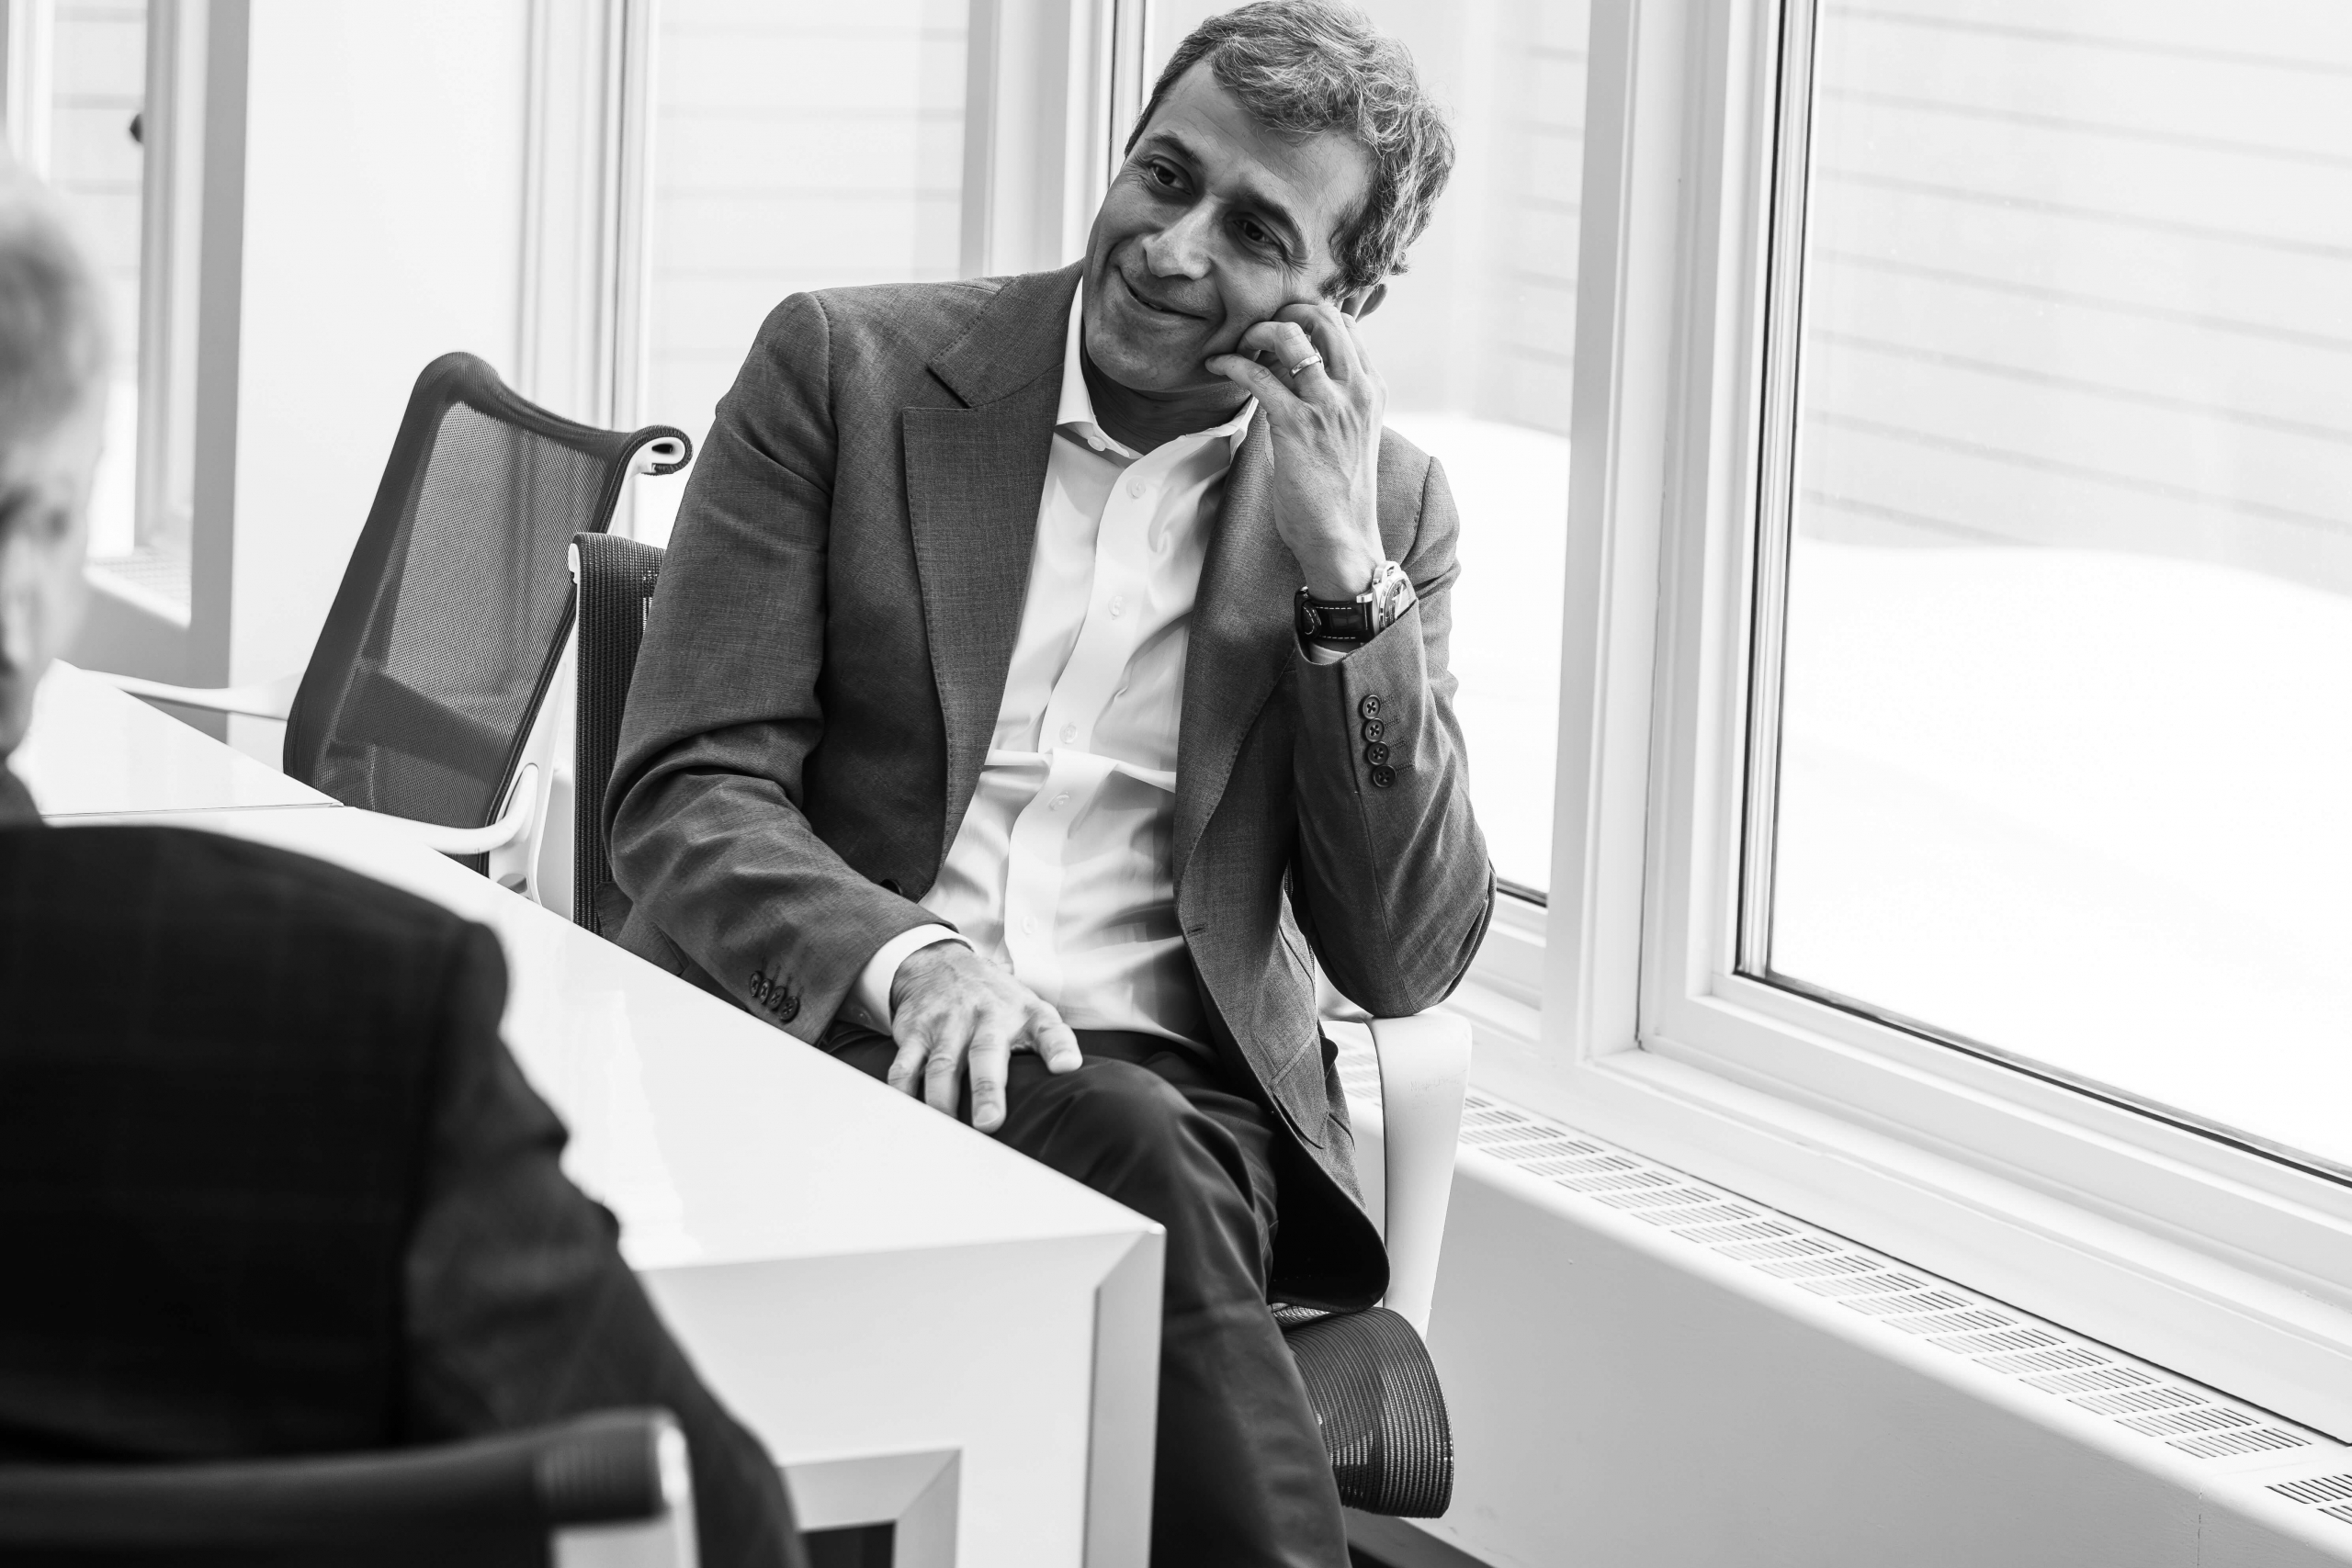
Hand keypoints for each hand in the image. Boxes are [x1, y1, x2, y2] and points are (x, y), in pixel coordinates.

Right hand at [887, 942, 1080, 1132]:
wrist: (941, 963)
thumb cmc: (996, 1000)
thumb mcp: (1032, 1010)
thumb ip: (1053, 1042)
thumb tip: (1070, 1075)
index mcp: (1023, 1014)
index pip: (1049, 1030)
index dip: (1059, 1048)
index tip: (1066, 1066)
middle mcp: (986, 1017)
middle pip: (986, 1053)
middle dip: (987, 1089)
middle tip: (989, 1123)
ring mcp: (948, 1023)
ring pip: (942, 1065)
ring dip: (942, 1099)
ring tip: (946, 1128)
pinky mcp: (916, 1031)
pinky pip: (905, 1065)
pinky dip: (903, 1092)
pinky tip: (906, 1114)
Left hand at [1205, 301, 1385, 600]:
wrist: (1343, 539)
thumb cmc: (1339, 495)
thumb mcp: (1351, 435)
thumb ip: (1332, 400)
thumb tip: (1291, 374)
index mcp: (1371, 390)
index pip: (1345, 326)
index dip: (1309, 316)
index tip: (1283, 327)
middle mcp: (1356, 391)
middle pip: (1322, 316)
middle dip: (1284, 311)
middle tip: (1256, 328)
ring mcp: (1328, 406)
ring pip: (1291, 336)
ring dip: (1255, 333)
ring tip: (1236, 345)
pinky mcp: (1296, 425)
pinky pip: (1258, 375)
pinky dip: (1232, 364)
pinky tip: (1218, 367)